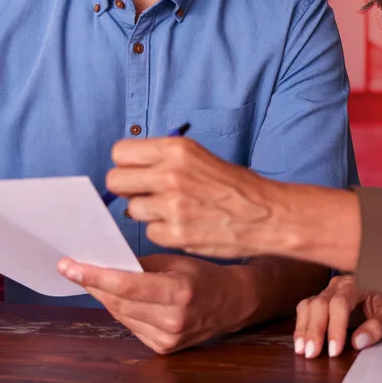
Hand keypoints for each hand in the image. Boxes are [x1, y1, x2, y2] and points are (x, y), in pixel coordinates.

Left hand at [57, 253, 250, 353]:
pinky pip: (131, 326)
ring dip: (103, 296)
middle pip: (118, 302)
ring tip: (90, 277)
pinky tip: (116, 296)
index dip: (95, 276)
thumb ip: (142, 264)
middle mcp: (173, 320)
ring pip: (120, 315)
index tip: (71, 266)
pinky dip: (121, 309)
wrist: (233, 302)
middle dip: (92, 283)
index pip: (127, 286)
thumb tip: (106, 261)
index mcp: (178, 292)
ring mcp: (168, 338)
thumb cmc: (205, 275)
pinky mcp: (163, 348)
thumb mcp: (176, 260)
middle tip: (71, 267)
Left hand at [107, 136, 281, 257]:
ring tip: (172, 210)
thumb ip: (163, 159)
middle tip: (146, 193)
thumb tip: (129, 168)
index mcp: (176, 149)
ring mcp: (171, 205)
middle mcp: (170, 174)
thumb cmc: (233, 185)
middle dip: (127, 188)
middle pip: (115, 181)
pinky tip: (183, 225)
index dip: (127, 164)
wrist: (266, 214)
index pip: (120, 152)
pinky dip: (162, 231)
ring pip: (131, 209)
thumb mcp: (198, 156)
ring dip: (147, 212)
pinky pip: (149, 232)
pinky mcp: (175, 233)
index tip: (137, 171)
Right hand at [294, 274, 381, 358]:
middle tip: (311, 353)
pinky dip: (301, 326)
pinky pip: (305, 310)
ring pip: (308, 305)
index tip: (334, 350)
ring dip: (303, 328)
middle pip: (319, 304)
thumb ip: (377, 327)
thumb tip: (358, 342)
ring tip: (301, 350)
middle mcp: (337, 286)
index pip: (340, 303)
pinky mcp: (320, 301)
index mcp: (355, 285)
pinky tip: (300, 342)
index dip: (335, 327)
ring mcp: (326, 292)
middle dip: (314, 330)